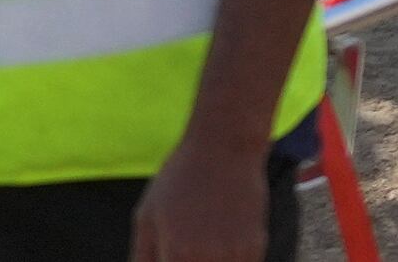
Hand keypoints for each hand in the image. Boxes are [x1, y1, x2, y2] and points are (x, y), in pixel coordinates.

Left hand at [132, 123, 275, 261]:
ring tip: (205, 234)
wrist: (224, 148)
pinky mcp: (255, 250)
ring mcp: (234, 257)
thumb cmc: (179, 179)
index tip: (172, 258)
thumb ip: (142, 259)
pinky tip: (221, 239)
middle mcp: (206, 260)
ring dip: (210, 261)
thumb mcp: (146, 216)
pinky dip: (230, 260)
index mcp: (175, 255)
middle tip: (189, 246)